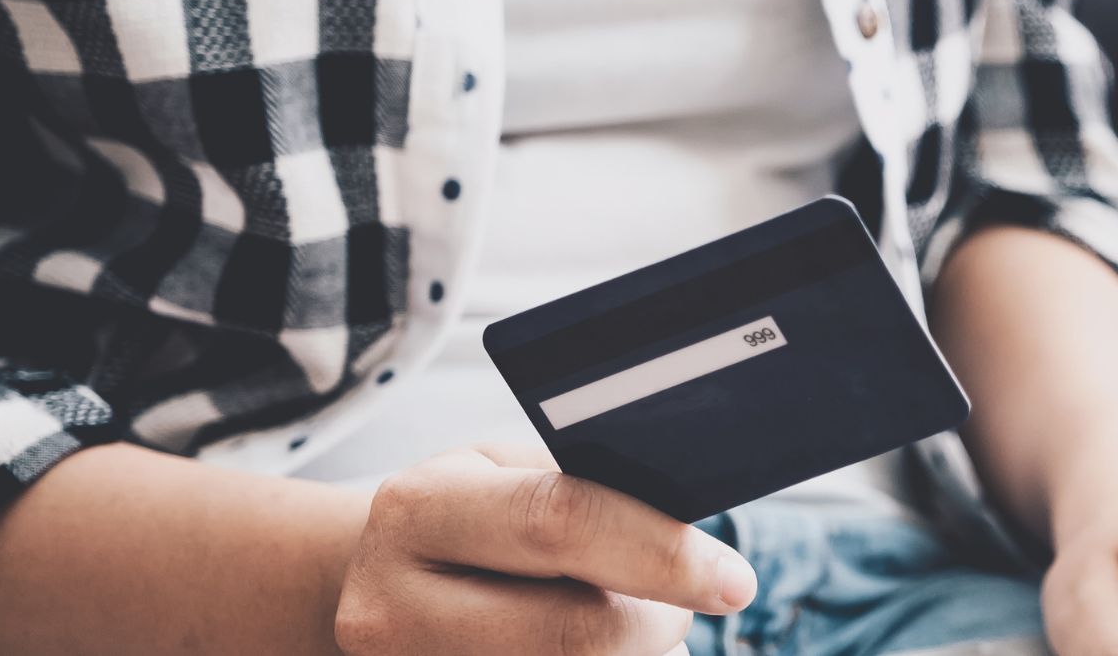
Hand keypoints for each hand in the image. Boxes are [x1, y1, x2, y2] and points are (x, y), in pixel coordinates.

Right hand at [334, 445, 757, 655]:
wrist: (383, 591)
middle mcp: (393, 606)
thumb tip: (690, 535)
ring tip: (626, 623)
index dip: (662, 554)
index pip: (560, 523)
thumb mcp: (507, 478)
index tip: (735, 581)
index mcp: (420, 511)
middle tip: (676, 606)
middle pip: (578, 633)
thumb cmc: (472, 524)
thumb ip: (586, 492)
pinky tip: (604, 651)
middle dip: (657, 622)